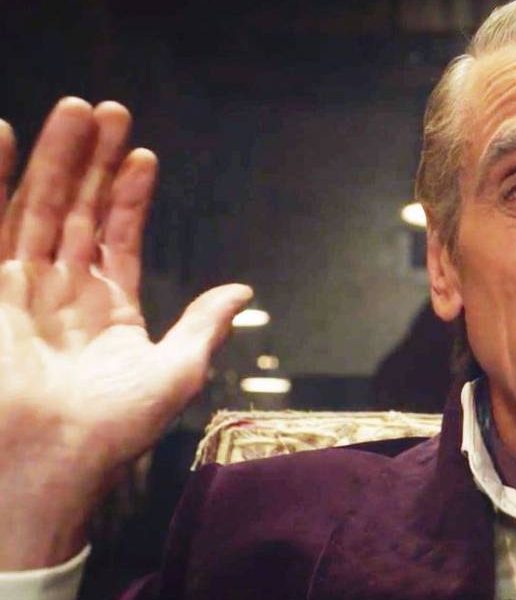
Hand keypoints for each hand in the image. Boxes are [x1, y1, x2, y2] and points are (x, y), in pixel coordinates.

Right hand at [0, 98, 250, 568]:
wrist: (47, 461)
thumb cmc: (114, 428)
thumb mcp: (176, 372)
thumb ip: (204, 325)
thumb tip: (242, 290)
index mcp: (108, 312)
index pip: (119, 238)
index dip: (132, 197)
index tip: (145, 154)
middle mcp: (62, 294)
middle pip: (79, 211)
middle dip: (94, 161)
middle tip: (109, 108)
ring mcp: (18, 289)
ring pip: (39, 208)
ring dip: (58, 159)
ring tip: (78, 109)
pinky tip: (5, 133)